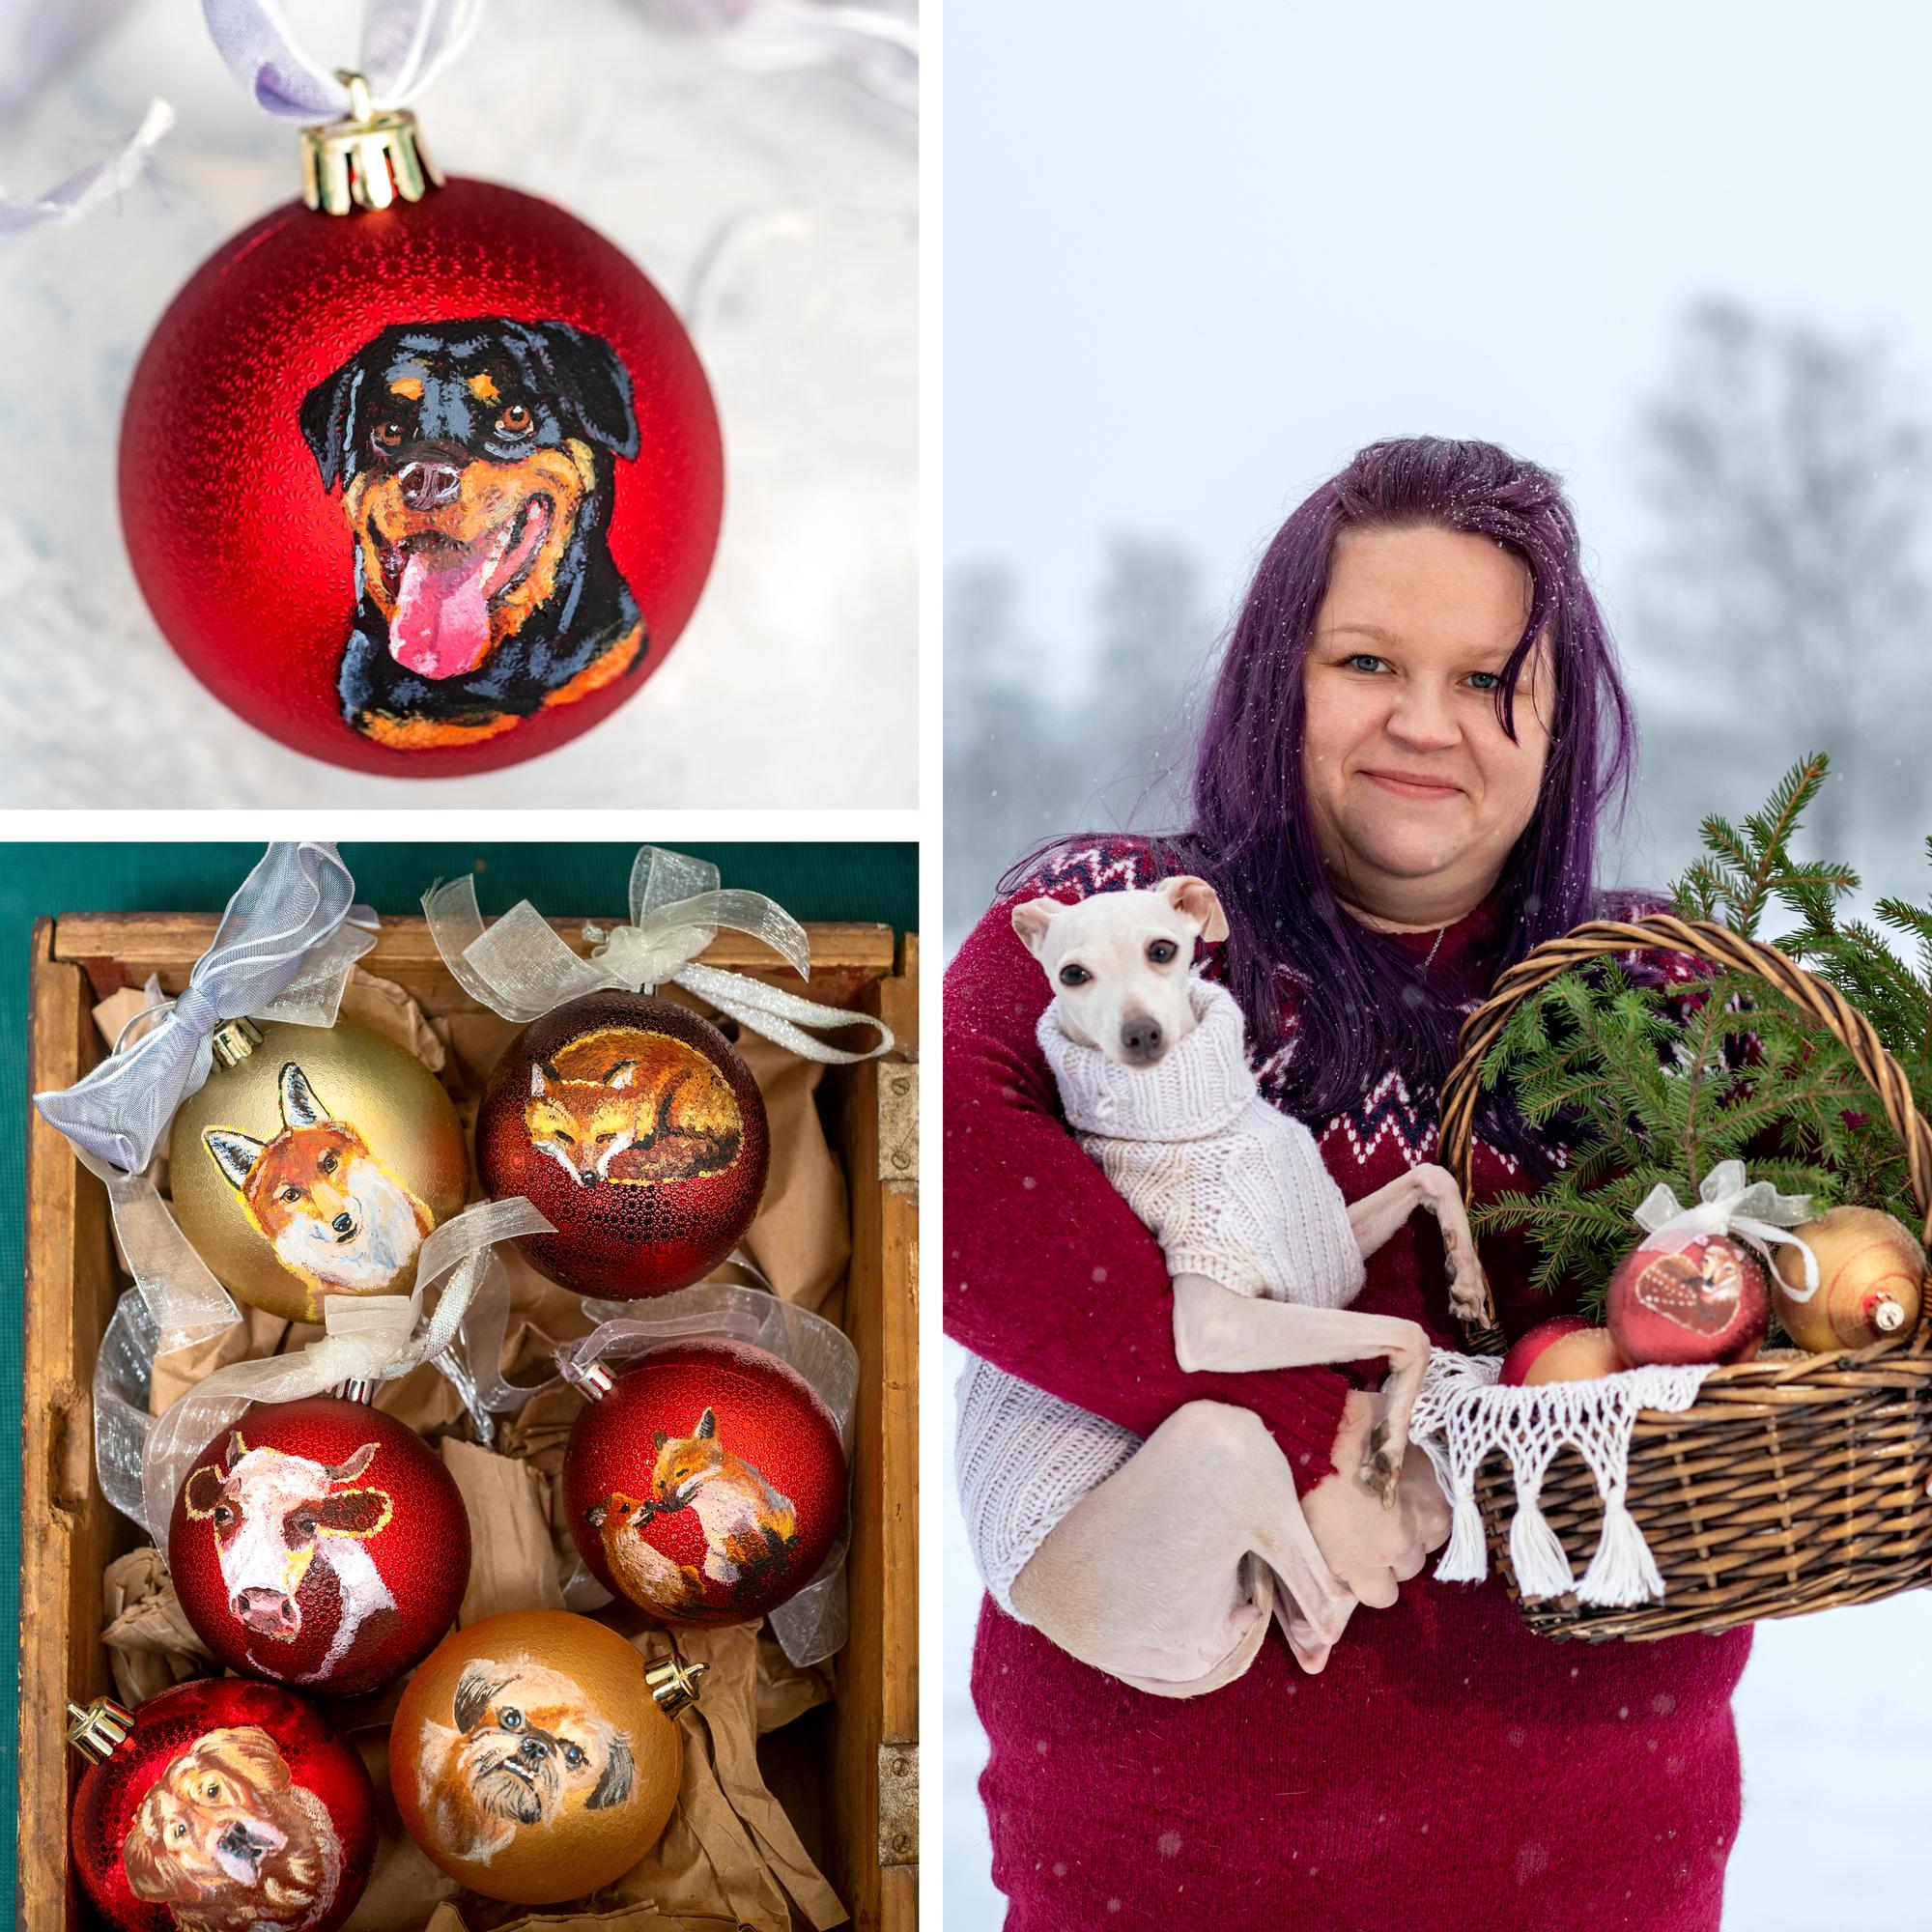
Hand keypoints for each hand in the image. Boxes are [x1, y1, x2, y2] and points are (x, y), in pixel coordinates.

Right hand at [1301, 1391, 1451, 1608]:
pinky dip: (1349, 1581)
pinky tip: (1333, 1556)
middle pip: (1413, 1561)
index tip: (1395, 1509)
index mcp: (1433, 1506)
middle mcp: (1413, 1538)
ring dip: (1374, 1572)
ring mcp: (1379, 1557)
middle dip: (1394, 1547)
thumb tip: (1407, 1454)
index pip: (1436, 1530)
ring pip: (1387, 1589)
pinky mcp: (1345, 1567)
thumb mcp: (1399, 1433)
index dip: (1414, 1520)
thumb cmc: (1356, 1423)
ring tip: (1350, 1546)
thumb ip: (1411, 1457)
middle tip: (1368, 1524)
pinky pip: (1357, 1591)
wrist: (1313, 1435)